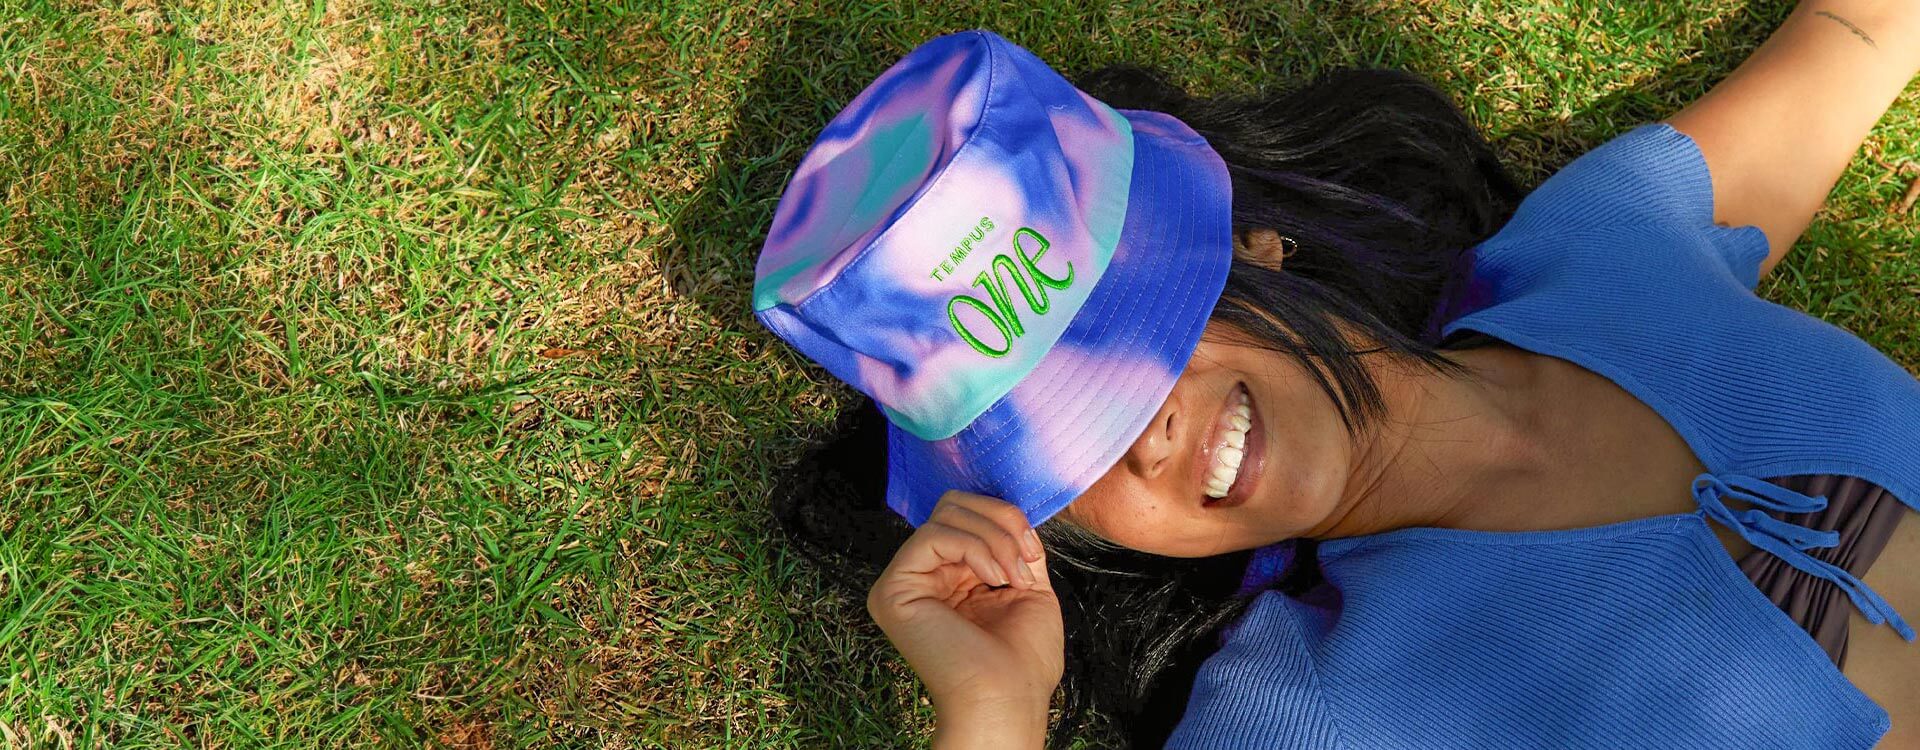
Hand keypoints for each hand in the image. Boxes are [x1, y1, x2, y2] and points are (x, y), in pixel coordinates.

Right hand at [866, 491, 1064, 740]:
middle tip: (1024, 558)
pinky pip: (933, 536)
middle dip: (999, 520)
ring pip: (945, 514)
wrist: (1008, 699)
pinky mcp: (892, 590)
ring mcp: (904, 583)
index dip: (1004, 519)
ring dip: (994, 539)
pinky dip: (974, 548)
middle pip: (951, 504)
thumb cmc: (1022, 661)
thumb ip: (1014, 546)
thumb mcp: (1027, 586)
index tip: (1033, 551)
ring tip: (1012, 577)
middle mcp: (922, 577)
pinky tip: (993, 580)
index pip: (965, 515)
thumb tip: (1012, 514)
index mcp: (950, 578)